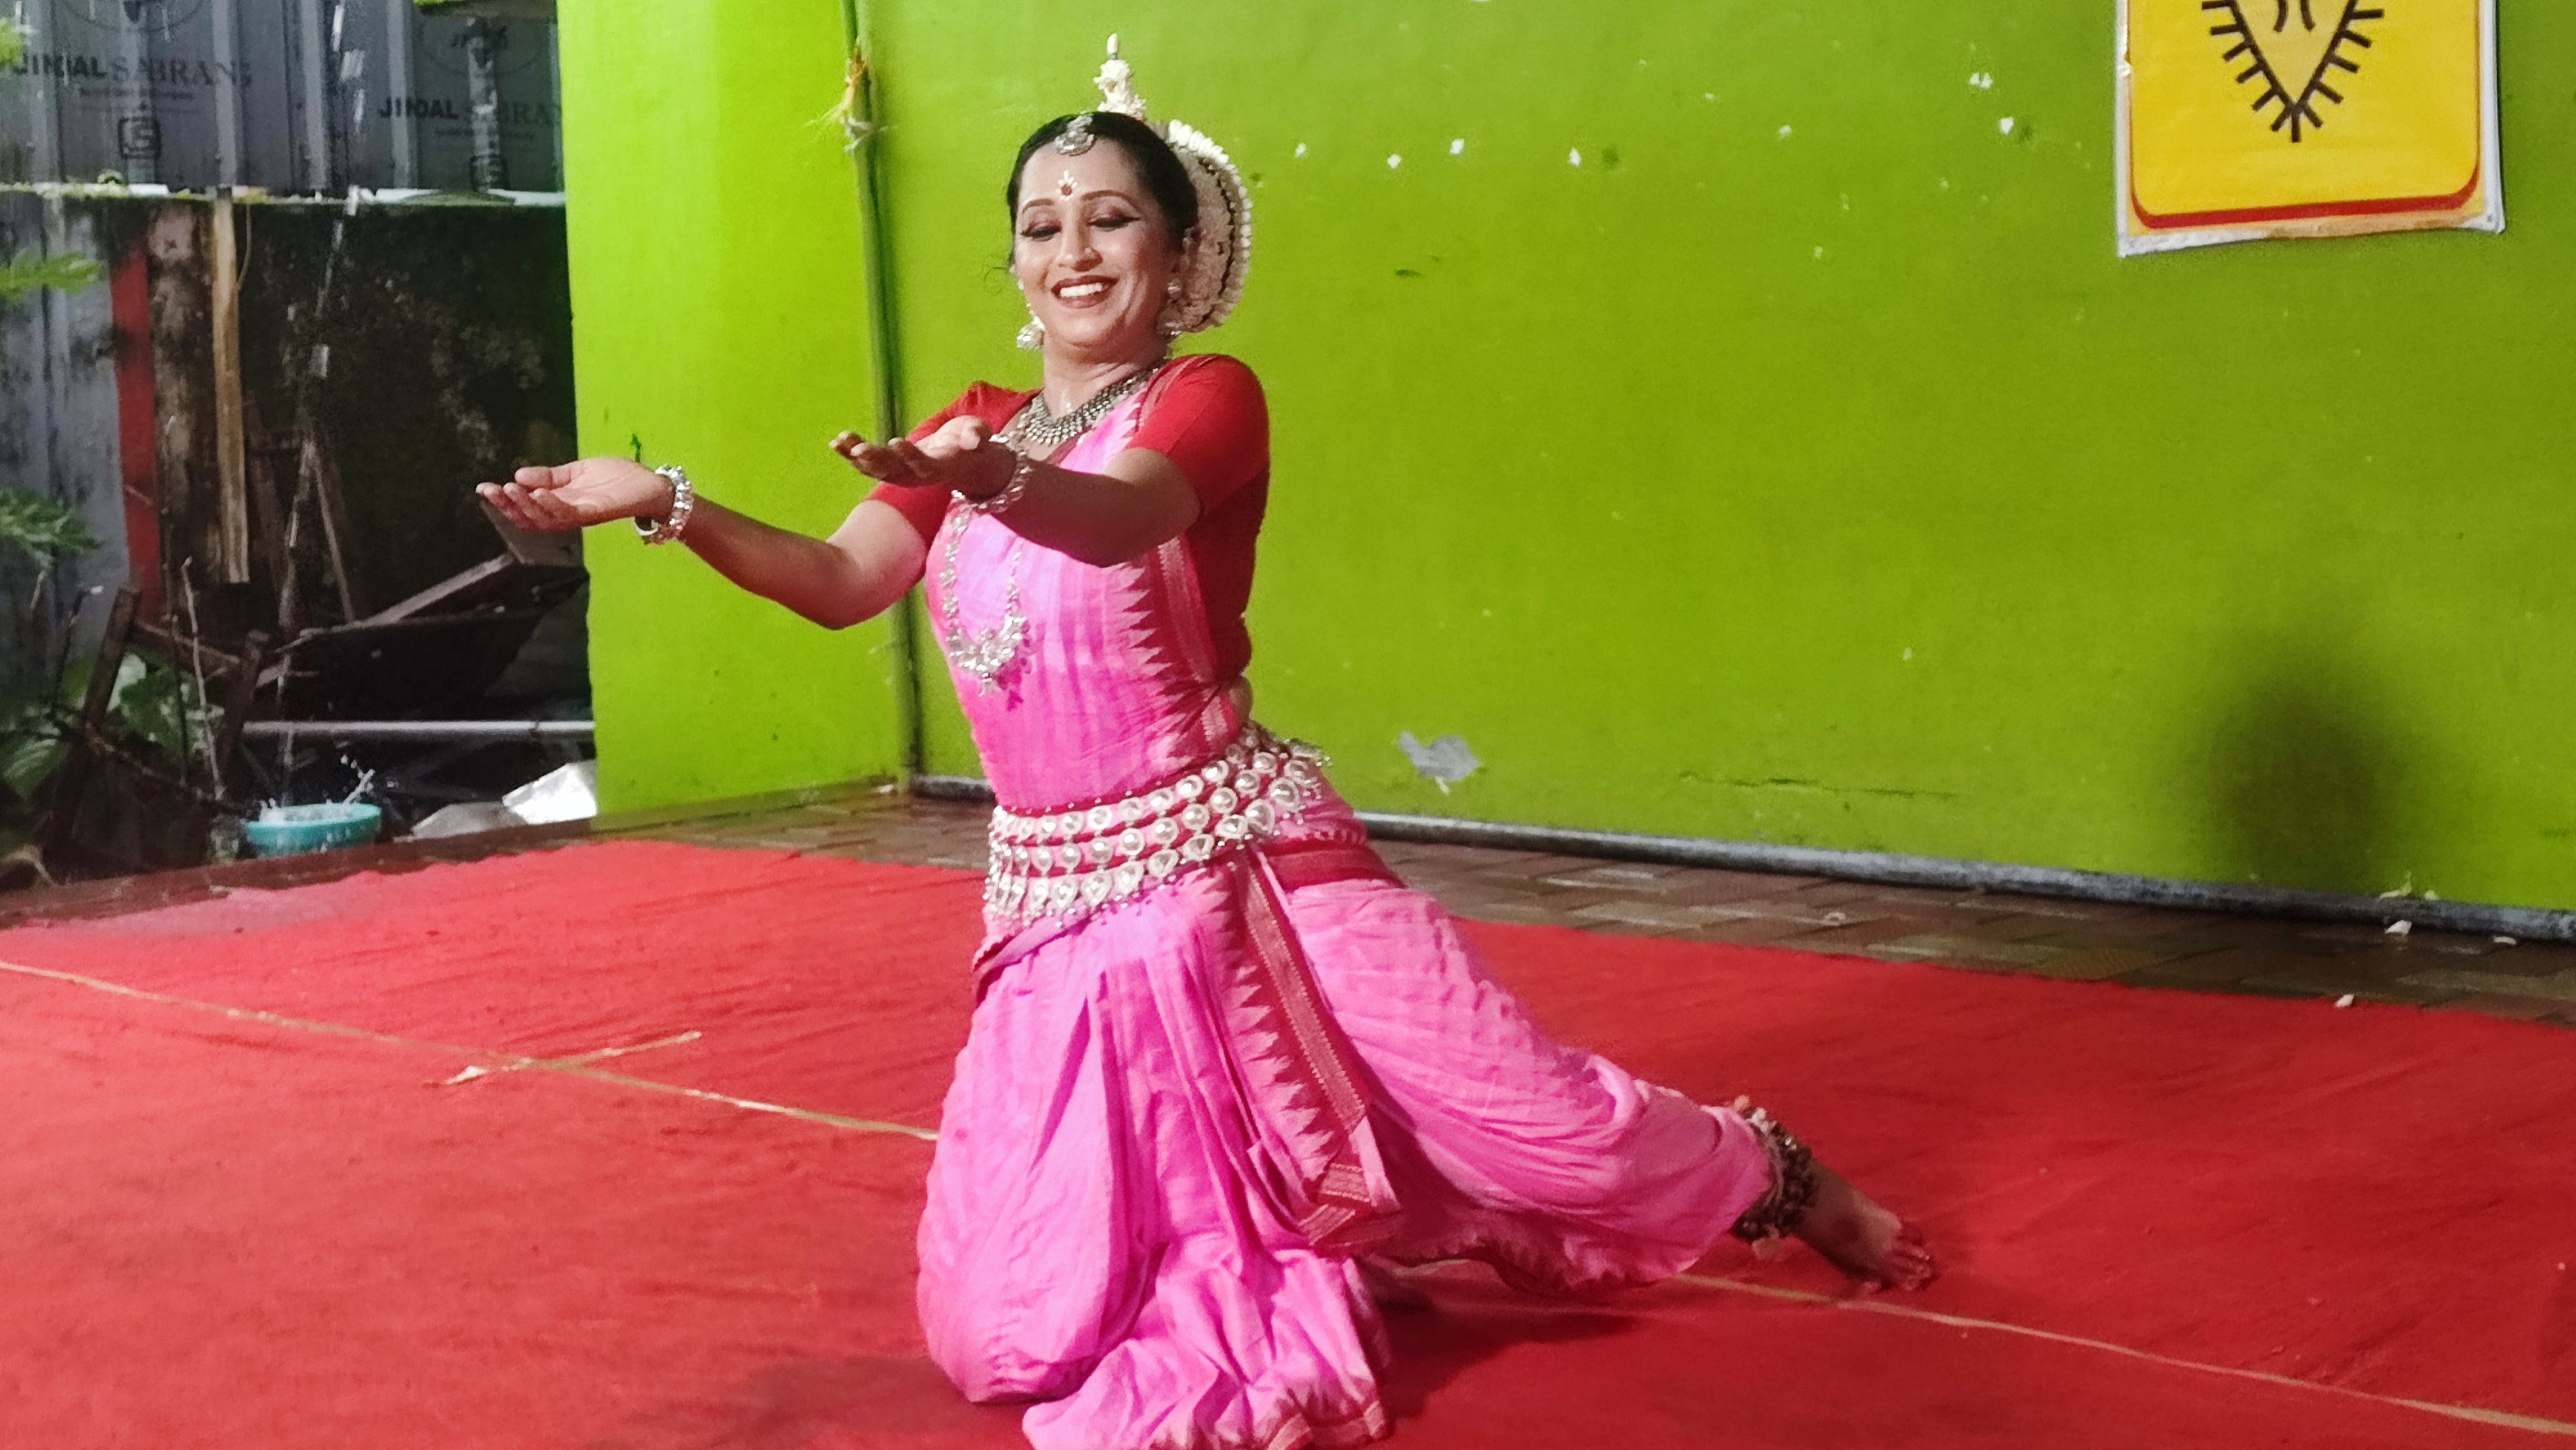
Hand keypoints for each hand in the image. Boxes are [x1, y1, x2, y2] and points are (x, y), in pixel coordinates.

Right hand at [477, 457, 672, 531]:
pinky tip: (539, 492)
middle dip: (508, 505)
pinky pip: (570, 513)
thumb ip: (549, 476)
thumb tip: (518, 475)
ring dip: (527, 504)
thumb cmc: (617, 478)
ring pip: (546, 519)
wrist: (651, 485)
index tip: (484, 487)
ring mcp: (582, 515)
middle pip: (530, 518)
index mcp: (560, 504)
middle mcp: (567, 515)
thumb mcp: (576, 472)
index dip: (504, 501)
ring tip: (511, 489)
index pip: (525, 509)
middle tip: (491, 490)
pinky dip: (553, 503)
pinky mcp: (598, 512)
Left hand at [831, 415, 1015, 499]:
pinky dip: (851, 455)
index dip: (910, 455)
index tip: (896, 442)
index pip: (923, 465)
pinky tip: (836, 443)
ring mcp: (901, 474)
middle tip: (860, 449)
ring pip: (877, 470)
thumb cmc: (970, 443)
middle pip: (895, 472)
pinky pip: (868, 465)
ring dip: (858, 458)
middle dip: (877, 460)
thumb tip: (976, 439)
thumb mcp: (978, 435)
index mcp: (939, 468)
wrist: (962, 459)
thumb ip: (977, 436)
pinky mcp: (890, 468)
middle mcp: (917, 476)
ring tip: (841, 442)